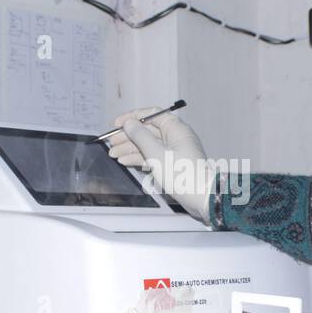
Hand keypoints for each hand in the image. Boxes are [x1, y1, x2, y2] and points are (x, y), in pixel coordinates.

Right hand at [105, 106, 213, 222]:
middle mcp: (175, 136)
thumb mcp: (156, 154)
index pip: (152, 114)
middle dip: (128, 135)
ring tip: (113, 153)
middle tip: (110, 142)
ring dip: (130, 148)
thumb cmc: (183, 175)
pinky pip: (152, 156)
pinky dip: (139, 158)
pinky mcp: (171, 164)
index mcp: (175, 128)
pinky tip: (124, 161)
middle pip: (147, 130)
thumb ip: (141, 137)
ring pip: (147, 144)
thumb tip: (129, 123)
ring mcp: (173, 151)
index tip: (116, 124)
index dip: (133, 117)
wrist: (201, 198)